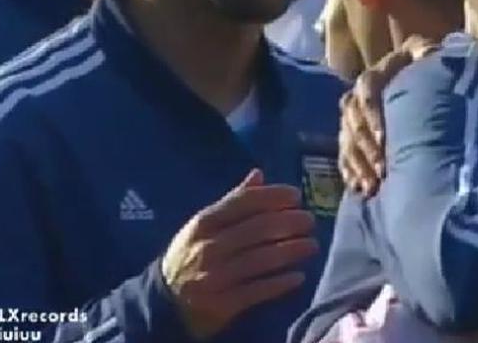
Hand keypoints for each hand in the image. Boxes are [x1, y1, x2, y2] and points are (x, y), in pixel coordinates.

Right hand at [161, 170, 317, 339]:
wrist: (165, 302)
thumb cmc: (192, 254)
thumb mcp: (205, 225)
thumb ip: (233, 200)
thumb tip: (259, 174)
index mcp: (205, 223)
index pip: (244, 202)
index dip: (273, 196)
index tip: (297, 195)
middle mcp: (209, 247)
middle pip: (258, 229)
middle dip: (290, 222)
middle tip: (310, 221)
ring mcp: (215, 276)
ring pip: (262, 259)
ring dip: (292, 251)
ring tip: (312, 245)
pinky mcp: (223, 303)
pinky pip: (258, 290)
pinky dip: (281, 283)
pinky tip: (299, 276)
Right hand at [339, 36, 436, 196]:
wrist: (442, 89)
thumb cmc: (444, 74)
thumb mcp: (439, 62)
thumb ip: (431, 56)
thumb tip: (432, 53)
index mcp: (384, 70)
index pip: (368, 87)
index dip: (372, 113)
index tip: (384, 139)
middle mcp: (364, 89)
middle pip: (354, 117)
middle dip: (365, 145)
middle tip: (382, 169)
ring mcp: (358, 113)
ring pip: (347, 137)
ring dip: (358, 162)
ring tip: (372, 186)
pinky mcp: (356, 134)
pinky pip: (345, 152)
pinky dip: (350, 170)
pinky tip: (358, 188)